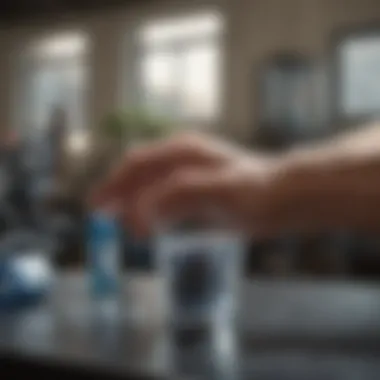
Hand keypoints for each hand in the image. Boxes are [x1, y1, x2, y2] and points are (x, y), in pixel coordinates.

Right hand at [91, 133, 284, 237]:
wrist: (283, 197)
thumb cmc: (255, 191)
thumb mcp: (219, 190)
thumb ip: (182, 193)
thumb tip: (144, 207)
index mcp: (183, 152)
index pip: (137, 164)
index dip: (114, 183)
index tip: (98, 206)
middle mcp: (182, 159)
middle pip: (139, 175)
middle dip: (119, 195)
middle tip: (103, 218)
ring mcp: (189, 175)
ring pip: (151, 188)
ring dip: (134, 206)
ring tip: (126, 228)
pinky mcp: (197, 192)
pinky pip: (165, 201)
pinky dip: (152, 213)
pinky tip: (150, 227)